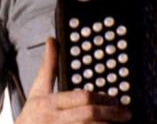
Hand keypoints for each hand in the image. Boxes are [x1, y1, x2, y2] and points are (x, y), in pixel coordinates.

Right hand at [16, 37, 131, 122]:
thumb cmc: (30, 116)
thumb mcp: (37, 91)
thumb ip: (48, 67)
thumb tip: (52, 40)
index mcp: (48, 103)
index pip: (81, 97)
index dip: (102, 98)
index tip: (116, 100)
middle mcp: (53, 119)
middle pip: (89, 114)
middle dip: (110, 113)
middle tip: (126, 114)